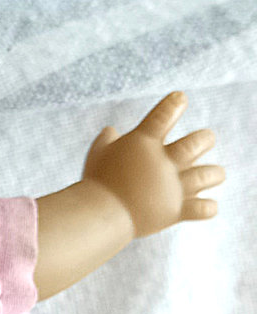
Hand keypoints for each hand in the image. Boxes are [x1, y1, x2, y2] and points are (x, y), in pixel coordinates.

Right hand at [82, 92, 222, 238]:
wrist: (101, 214)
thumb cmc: (96, 182)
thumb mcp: (96, 154)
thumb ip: (106, 140)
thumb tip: (111, 131)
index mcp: (145, 142)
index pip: (165, 113)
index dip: (175, 103)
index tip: (180, 99)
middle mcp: (165, 160)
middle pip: (200, 142)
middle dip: (205, 139)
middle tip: (205, 140)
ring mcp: (174, 186)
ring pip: (209, 174)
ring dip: (215, 173)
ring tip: (216, 174)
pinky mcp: (177, 210)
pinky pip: (204, 208)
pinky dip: (208, 207)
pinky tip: (207, 205)